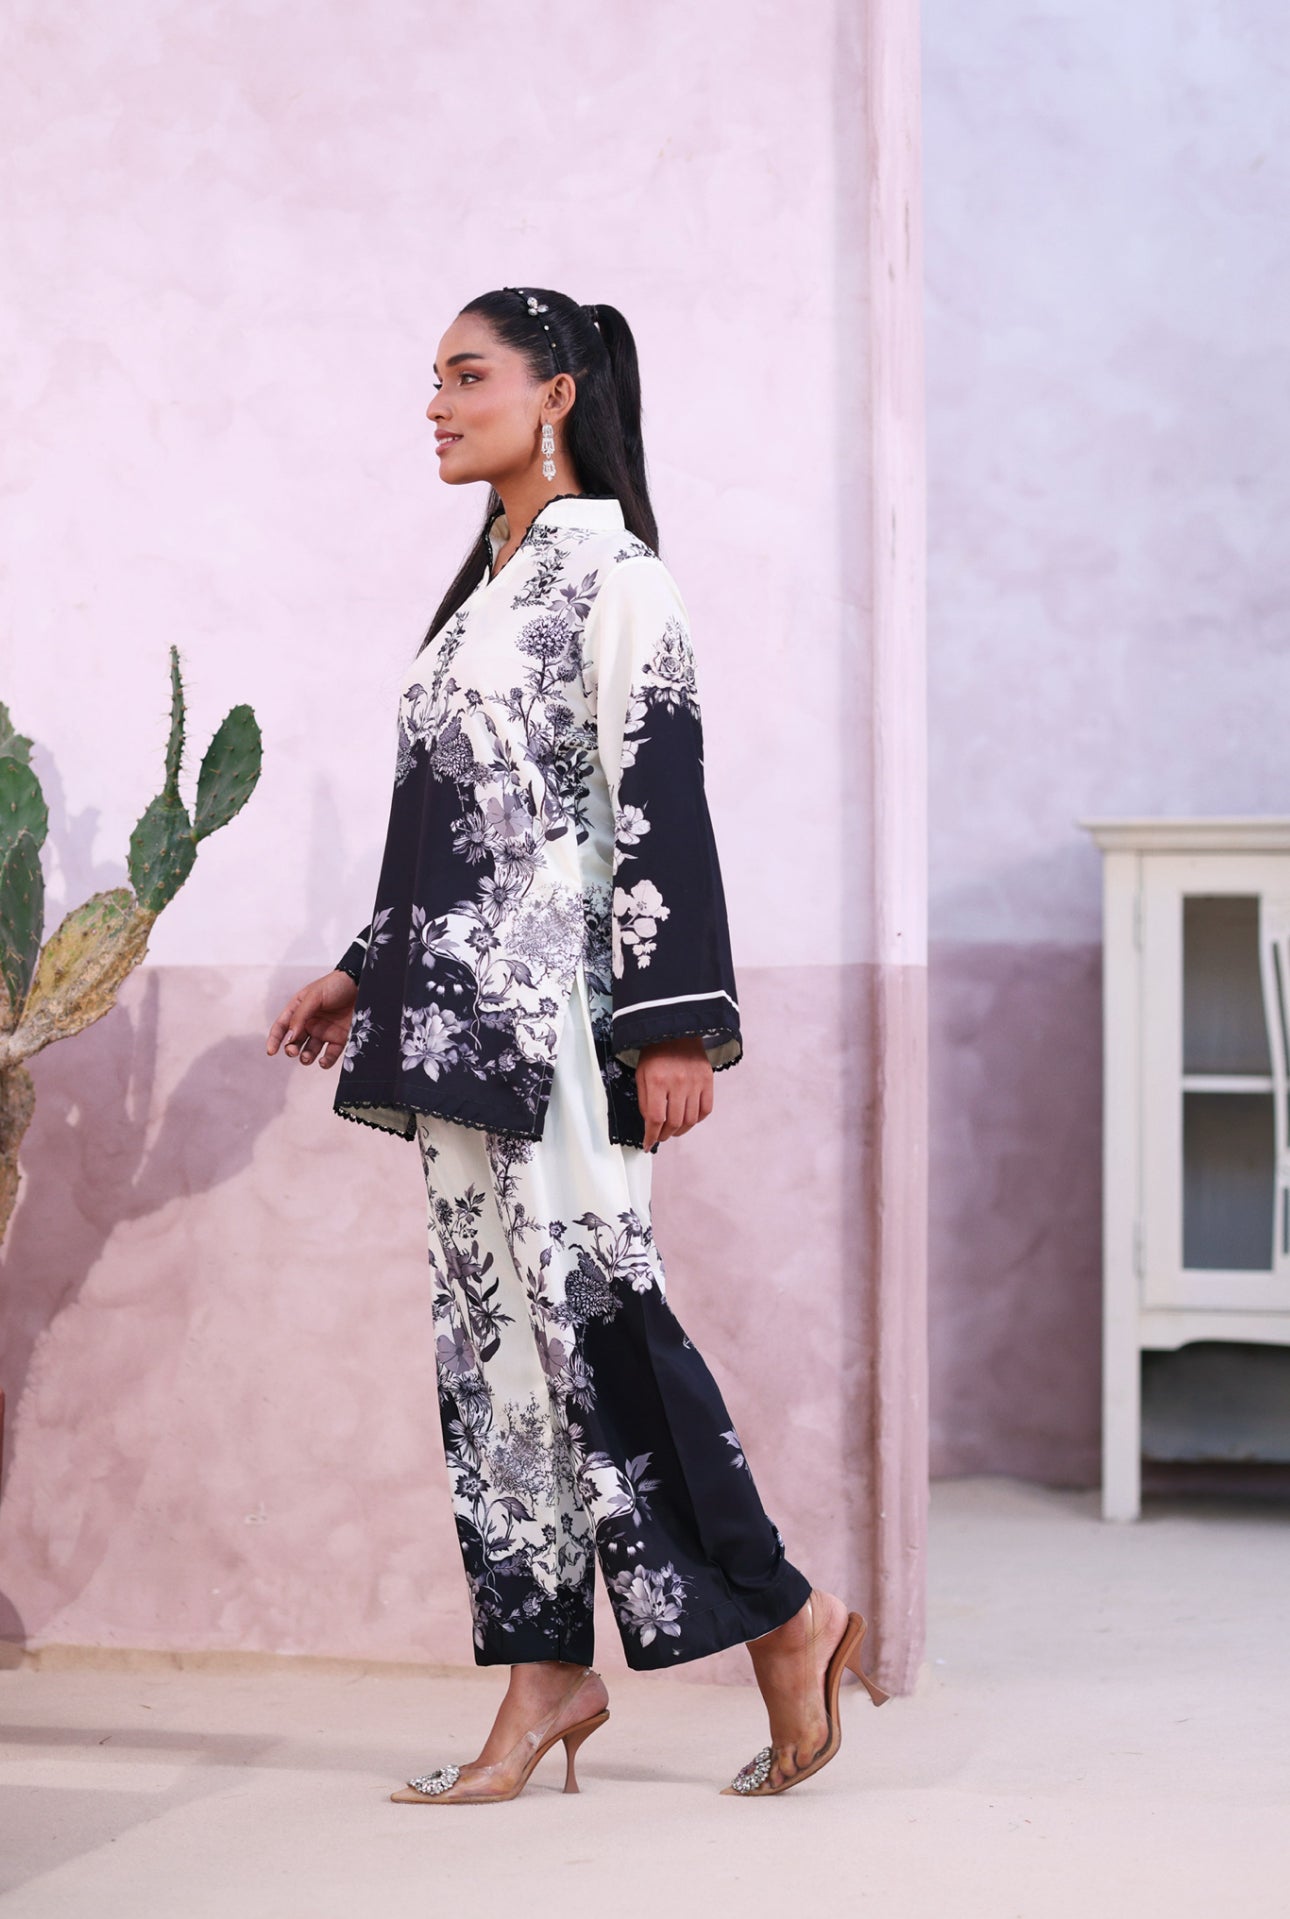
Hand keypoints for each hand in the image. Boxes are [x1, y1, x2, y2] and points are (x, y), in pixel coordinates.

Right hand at [266, 969, 357, 1069]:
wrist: (361, 983)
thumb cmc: (335, 985)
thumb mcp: (313, 996)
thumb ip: (300, 1016)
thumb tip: (290, 1037)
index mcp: (299, 1010)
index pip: (281, 1027)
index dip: (274, 1040)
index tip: (271, 1051)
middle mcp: (309, 1023)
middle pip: (294, 1042)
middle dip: (290, 1049)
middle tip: (292, 1051)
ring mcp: (324, 1032)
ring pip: (310, 1051)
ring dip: (306, 1057)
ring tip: (306, 1058)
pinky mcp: (340, 1039)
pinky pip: (330, 1054)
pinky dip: (325, 1061)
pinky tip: (322, 1062)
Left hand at [634, 1035, 713, 1149]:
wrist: (676, 1030)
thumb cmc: (655, 1052)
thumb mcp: (641, 1074)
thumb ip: (644, 1101)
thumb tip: (650, 1125)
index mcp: (657, 1081)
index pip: (655, 1119)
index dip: (651, 1136)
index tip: (648, 1144)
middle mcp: (678, 1083)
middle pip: (673, 1122)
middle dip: (665, 1135)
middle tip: (660, 1137)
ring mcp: (695, 1082)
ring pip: (690, 1120)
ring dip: (680, 1131)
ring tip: (673, 1131)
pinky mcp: (708, 1080)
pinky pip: (706, 1110)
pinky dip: (697, 1120)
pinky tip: (688, 1119)